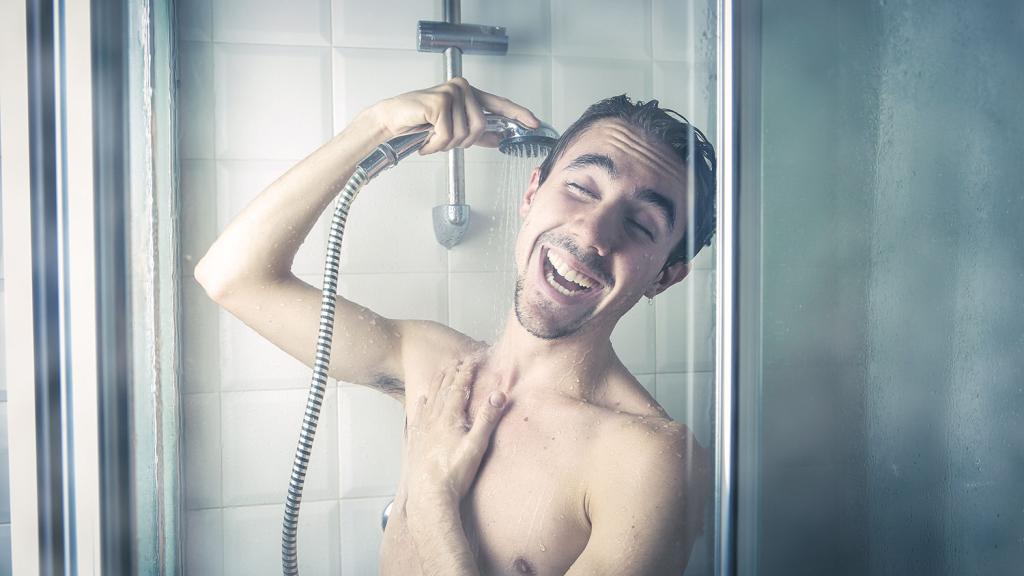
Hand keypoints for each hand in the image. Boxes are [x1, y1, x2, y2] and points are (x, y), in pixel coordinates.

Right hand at [368, 78, 540, 154]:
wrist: (391, 120)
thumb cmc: (419, 122)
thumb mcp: (453, 130)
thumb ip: (477, 134)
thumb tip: (499, 139)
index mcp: (469, 94)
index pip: (499, 104)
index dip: (518, 114)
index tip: (535, 123)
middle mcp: (462, 89)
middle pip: (481, 126)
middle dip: (463, 142)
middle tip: (443, 141)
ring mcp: (451, 93)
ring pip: (465, 133)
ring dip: (447, 144)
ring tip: (431, 138)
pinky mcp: (439, 102)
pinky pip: (448, 136)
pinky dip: (435, 145)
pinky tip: (425, 140)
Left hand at [405, 359, 507, 509]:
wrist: (430, 495)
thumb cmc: (455, 473)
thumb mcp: (476, 445)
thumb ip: (487, 419)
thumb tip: (498, 394)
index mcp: (449, 418)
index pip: (458, 388)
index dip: (465, 373)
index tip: (470, 361)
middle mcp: (434, 420)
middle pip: (442, 390)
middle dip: (451, 374)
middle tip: (456, 361)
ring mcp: (423, 430)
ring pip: (430, 400)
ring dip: (436, 384)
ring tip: (440, 373)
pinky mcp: (416, 441)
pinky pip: (418, 416)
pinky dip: (421, 404)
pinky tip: (422, 400)